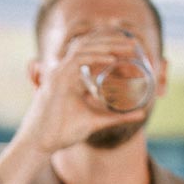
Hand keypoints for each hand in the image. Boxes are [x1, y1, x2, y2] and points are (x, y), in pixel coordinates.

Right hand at [15, 30, 148, 157]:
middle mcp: (64, 70)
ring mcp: (59, 73)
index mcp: (71, 76)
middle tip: (134, 44)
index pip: (91, 52)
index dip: (110, 46)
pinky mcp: (57, 79)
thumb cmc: (63, 132)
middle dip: (112, 40)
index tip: (131, 49)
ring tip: (128, 47)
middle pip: (89, 45)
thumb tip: (142, 113)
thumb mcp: (97, 121)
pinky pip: (78, 60)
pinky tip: (111, 58)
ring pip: (85, 47)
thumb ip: (118, 116)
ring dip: (107, 45)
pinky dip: (95, 57)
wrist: (41, 143)